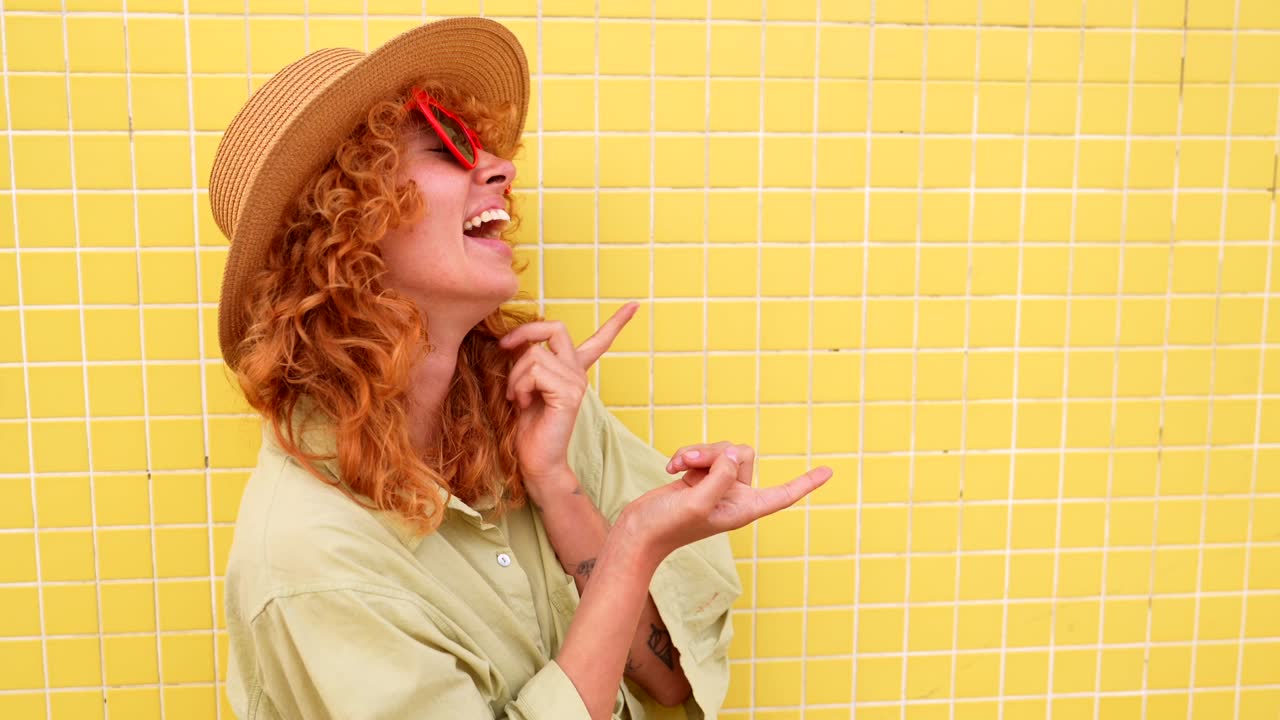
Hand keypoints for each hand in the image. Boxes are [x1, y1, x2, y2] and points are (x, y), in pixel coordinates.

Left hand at [499, 303, 638, 494]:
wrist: (537, 460)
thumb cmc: (528, 426)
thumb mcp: (525, 386)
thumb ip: (528, 363)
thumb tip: (516, 341)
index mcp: (572, 371)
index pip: (599, 341)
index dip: (616, 322)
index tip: (634, 305)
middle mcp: (578, 373)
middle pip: (556, 328)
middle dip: (525, 331)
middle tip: (504, 346)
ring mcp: (577, 383)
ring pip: (534, 354)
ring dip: (515, 375)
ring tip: (517, 397)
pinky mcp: (569, 394)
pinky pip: (535, 371)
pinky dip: (520, 386)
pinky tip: (523, 402)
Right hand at [619, 442, 831, 561]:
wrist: (638, 531)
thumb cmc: (667, 526)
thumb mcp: (697, 501)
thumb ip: (720, 476)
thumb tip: (733, 454)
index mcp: (743, 510)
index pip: (782, 495)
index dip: (805, 483)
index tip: (829, 472)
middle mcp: (734, 497)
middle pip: (743, 455)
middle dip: (715, 452)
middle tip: (691, 464)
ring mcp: (717, 486)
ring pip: (722, 450)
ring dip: (698, 453)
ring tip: (677, 466)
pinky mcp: (700, 478)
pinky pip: (703, 453)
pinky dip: (687, 456)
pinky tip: (671, 467)